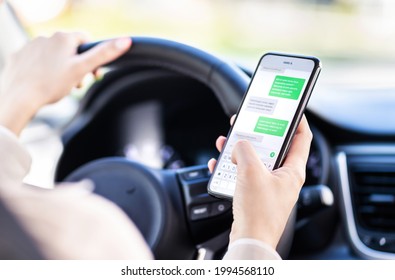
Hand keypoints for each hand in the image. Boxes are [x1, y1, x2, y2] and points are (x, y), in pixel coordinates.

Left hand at [0, 32, 130, 134]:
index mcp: (63, 38)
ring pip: (54, 56)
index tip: (92, 73)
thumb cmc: (51, 84)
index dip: (92, 57)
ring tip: (60, 86)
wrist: (19, 97)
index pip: (85, 40)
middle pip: (70, 50)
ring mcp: (31, 46)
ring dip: (61, 69)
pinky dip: (43, 71)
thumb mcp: (82, 69)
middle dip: (76, 66)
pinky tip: (44, 83)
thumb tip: (125, 40)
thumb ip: (103, 54)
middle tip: (77, 83)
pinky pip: (37, 62)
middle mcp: (46, 37)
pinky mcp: (19, 57)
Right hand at [208, 115, 311, 248]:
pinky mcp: (256, 194)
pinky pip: (245, 174)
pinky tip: (219, 165)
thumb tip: (239, 145)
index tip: (289, 109)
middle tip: (246, 124)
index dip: (297, 120)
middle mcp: (283, 177)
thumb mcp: (251, 171)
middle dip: (257, 133)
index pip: (302, 138)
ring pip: (256, 160)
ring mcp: (269, 186)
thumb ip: (245, 150)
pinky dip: (233, 167)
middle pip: (273, 147)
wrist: (250, 240)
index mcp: (292, 170)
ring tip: (227, 143)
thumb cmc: (258, 212)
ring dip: (240, 150)